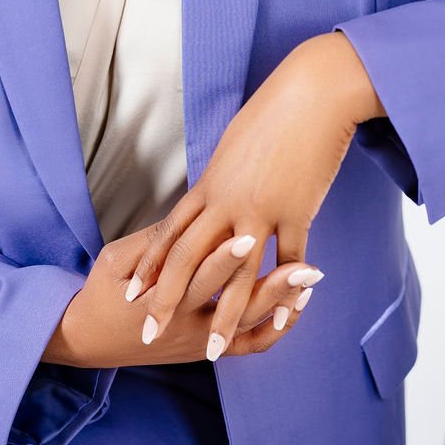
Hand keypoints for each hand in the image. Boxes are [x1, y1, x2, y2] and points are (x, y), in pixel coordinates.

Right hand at [44, 220, 320, 368]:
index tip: (250, 234)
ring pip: (248, 325)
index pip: (198, 275)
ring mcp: (199, 339)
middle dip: (270, 285)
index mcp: (159, 296)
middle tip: (304, 267)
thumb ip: (154, 241)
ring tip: (310, 277)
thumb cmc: (101, 290)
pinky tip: (298, 304)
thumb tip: (192, 216)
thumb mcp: (116, 259)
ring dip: (281, 303)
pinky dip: (275, 328)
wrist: (89, 338)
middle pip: (234, 304)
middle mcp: (184, 323)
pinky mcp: (208, 349)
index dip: (224, 257)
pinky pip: (249, 345)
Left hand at [120, 36, 372, 360]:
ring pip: (237, 275)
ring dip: (224, 317)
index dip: (149, 267)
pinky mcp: (297, 212)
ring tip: (212, 350)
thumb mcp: (233, 147)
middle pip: (190, 260)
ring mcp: (263, 210)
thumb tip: (209, 198)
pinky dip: (286, 292)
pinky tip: (283, 319)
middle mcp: (229, 202)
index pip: (170, 233)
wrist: (312, 94)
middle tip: (148, 333)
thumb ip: (219, 181)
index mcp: (209, 184)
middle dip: (167, 301)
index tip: (131, 295)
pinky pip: (288, 261)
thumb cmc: (272, 112)